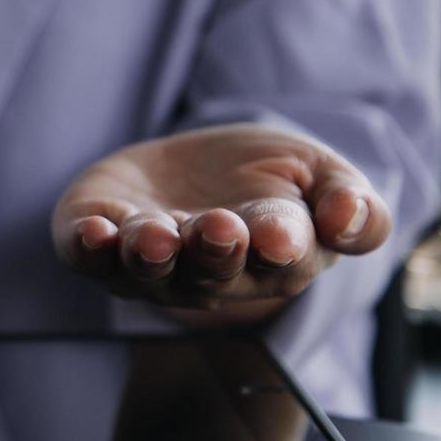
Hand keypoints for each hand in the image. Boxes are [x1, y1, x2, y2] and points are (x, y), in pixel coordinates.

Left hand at [50, 124, 390, 326]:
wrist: (193, 169)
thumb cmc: (265, 178)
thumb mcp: (320, 175)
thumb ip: (350, 202)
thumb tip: (349, 220)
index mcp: (276, 257)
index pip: (285, 256)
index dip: (283, 246)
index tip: (281, 237)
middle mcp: (211, 271)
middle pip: (214, 270)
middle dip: (216, 250)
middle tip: (220, 229)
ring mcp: (151, 263)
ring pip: (151, 269)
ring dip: (152, 254)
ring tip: (157, 235)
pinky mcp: (99, 241)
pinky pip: (91, 257)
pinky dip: (90, 247)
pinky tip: (93, 233)